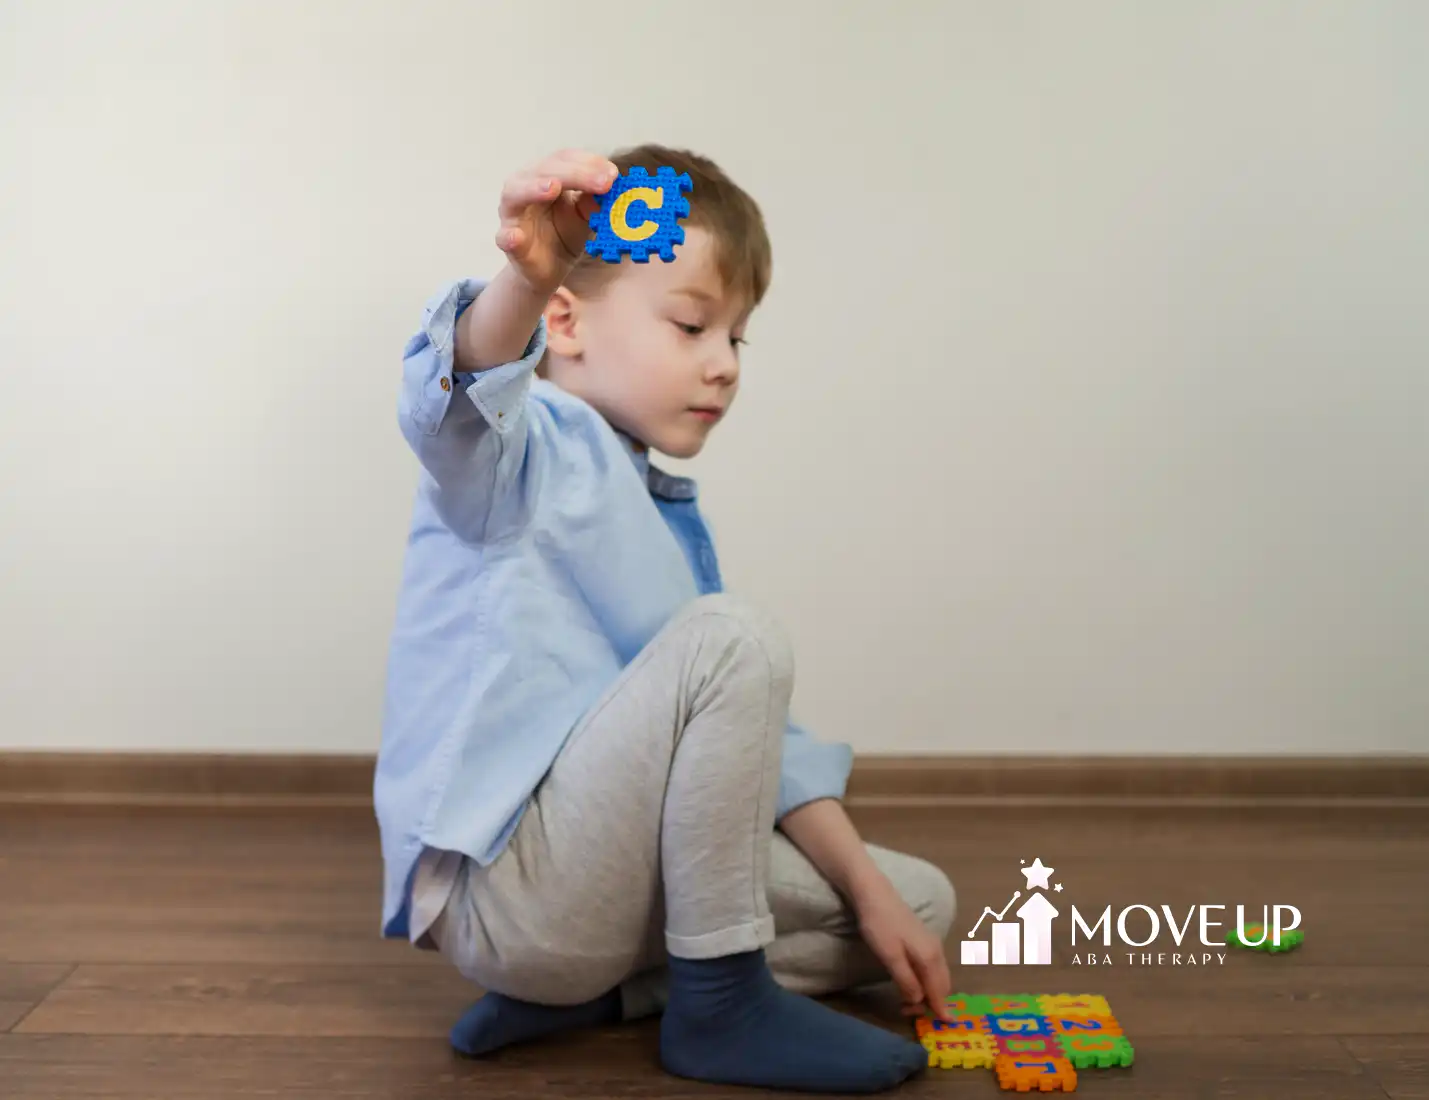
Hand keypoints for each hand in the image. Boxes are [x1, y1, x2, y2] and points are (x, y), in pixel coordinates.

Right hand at [495, 149, 618, 294]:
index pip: (566, 159)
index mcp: (547, 174)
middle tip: (602, 183)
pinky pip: (505, 237)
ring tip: (553, 187)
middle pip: (545, 170)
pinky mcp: (508, 242)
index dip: (589, 163)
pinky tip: (515, 237)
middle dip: (575, 174)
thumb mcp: (586, 215)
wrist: (547, 269)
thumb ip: (595, 201)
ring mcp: (513, 214)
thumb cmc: (564, 234)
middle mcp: (525, 186)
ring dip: (533, 188)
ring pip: (515, 193)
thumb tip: (608, 186)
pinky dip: (509, 236)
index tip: (613, 175)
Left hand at [856, 884, 953, 1020]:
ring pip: (938, 976)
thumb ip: (906, 980)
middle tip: (910, 1012)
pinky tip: (913, 982)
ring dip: (929, 991)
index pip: (939, 991)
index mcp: (930, 957)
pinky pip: (933, 967)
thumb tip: (919, 1001)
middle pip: (942, 985)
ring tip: (909, 1001)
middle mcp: (936, 951)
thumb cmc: (880, 926)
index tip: (944, 1025)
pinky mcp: (924, 939)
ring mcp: (932, 944)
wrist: (875, 894)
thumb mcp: (889, 956)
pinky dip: (928, 980)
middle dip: (933, 1002)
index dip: (940, 1009)